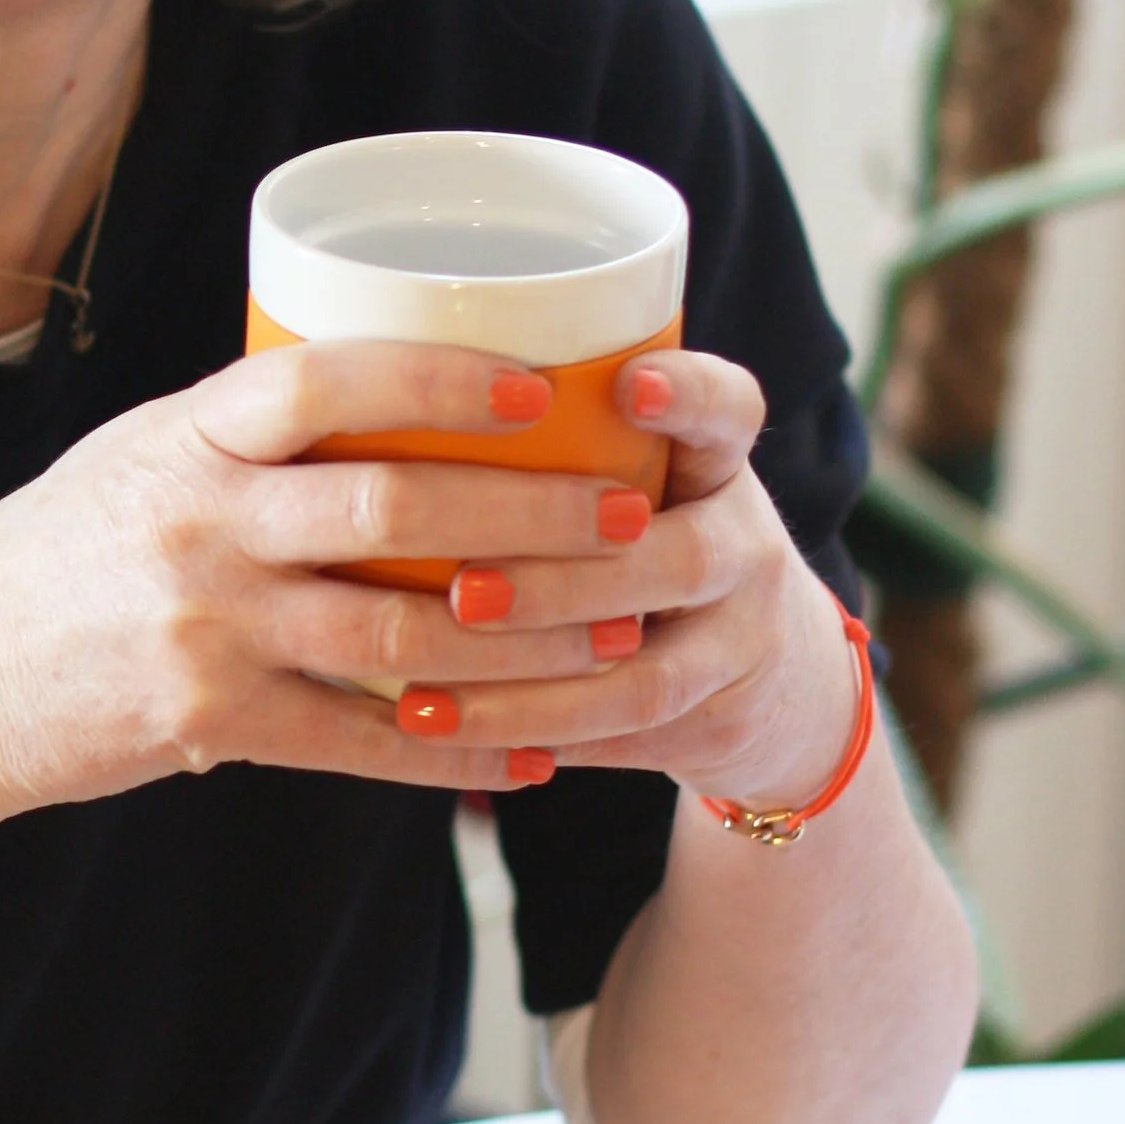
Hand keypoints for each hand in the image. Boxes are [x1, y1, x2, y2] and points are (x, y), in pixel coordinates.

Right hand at [0, 337, 679, 820]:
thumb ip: (243, 439)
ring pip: (397, 636)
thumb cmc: (51, 562)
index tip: (540, 387)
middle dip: (530, 515)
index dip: (440, 379)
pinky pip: (359, 744)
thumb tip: (383, 393)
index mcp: (185, 440)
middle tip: (629, 513)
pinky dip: (455, 753)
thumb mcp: (132, 463)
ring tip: (617, 636)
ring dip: (523, 640)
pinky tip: (528, 757)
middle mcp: (197, 526)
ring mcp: (204, 629)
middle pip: (392, 511)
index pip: (324, 380)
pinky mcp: (207, 722)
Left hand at [425, 347, 862, 808]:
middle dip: (565, 578)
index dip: (689, 395)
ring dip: (531, 686)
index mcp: (716, 465)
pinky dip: (529, 737)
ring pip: (648, 673)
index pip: (730, 410)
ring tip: (424, 692)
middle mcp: (745, 545)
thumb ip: (547, 444)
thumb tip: (357, 386)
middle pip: (683, 557)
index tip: (627, 384)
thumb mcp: (632, 478)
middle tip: (465, 591)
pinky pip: (623, 739)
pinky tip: (447, 736)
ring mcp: (742, 640)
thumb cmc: (646, 540)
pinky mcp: (719, 720)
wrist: (767, 674)